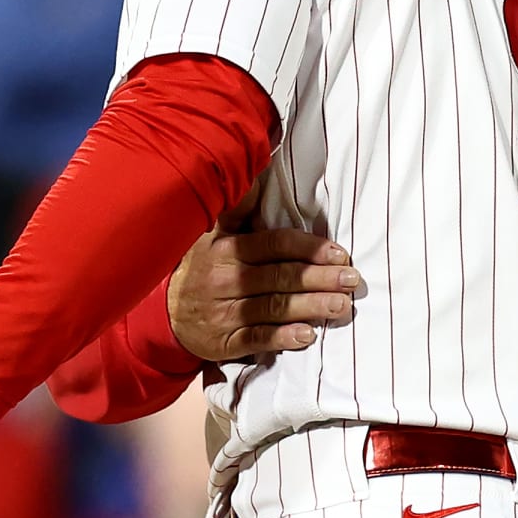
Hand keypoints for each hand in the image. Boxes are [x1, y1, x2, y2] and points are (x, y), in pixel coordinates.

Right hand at [170, 228, 359, 361]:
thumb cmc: (201, 267)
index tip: (339, 253)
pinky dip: (283, 337)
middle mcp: (226, 279)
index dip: (309, 249)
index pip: (275, 245)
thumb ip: (238, 210)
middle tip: (352, 279)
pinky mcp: (224, 342)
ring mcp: (224, 312)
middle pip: (281, 277)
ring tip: (341, 306)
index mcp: (227, 250)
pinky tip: (308, 335)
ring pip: (274, 308)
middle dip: (320, 278)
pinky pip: (257, 339)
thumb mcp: (211, 234)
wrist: (165, 313)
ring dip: (311, 307)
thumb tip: (260, 176)